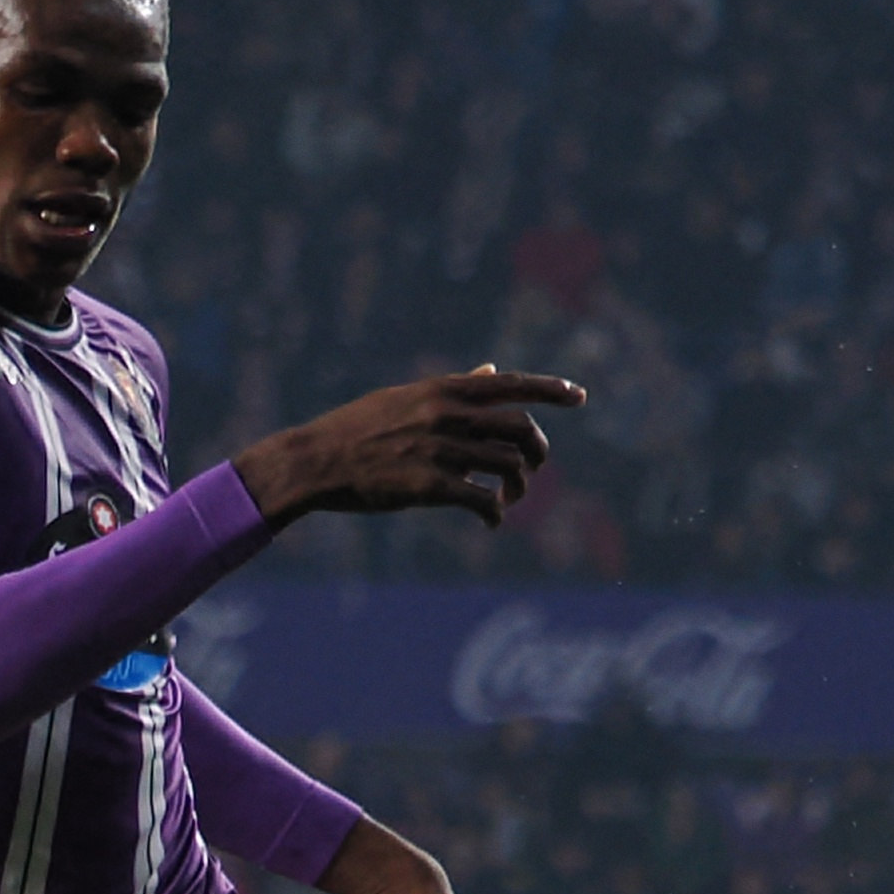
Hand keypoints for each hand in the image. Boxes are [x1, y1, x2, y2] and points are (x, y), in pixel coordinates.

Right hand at [236, 366, 587, 529]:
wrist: (314, 461)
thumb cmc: (356, 429)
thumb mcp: (406, 397)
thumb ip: (454, 388)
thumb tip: (492, 372)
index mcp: (443, 390)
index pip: (511, 385)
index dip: (551, 389)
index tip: (579, 397)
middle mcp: (447, 416)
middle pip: (520, 429)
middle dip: (537, 452)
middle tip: (533, 469)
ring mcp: (440, 451)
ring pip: (508, 467)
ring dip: (518, 488)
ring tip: (507, 500)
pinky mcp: (428, 487)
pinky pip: (481, 500)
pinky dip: (494, 514)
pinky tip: (490, 522)